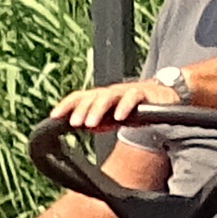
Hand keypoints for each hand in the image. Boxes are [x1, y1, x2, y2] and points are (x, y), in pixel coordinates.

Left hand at [51, 73, 172, 133]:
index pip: (79, 97)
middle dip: (80, 110)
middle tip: (73, 123)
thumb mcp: (113, 118)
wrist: (163, 98)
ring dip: (97, 110)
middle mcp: (111, 92)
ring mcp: (125, 91)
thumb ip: (99, 122)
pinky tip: (119, 117)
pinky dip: (124, 107)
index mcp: (101, 98)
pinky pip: (132, 98)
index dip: (65, 105)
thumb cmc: (134, 108)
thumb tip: (85, 126)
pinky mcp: (142, 93)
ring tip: (90, 124)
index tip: (53, 116)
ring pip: (108, 96)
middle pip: (92, 97)